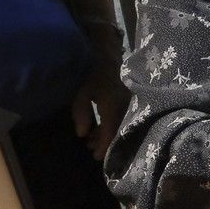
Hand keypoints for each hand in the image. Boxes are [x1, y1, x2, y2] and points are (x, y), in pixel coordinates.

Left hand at [71, 24, 127, 159]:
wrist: (105, 51)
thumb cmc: (91, 71)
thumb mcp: (82, 91)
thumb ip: (82, 113)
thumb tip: (81, 135)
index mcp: (114, 106)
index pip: (112, 131)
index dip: (105, 146)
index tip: (97, 157)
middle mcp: (125, 106)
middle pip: (118, 131)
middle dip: (104, 142)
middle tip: (91, 149)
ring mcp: (128, 103)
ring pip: (119, 124)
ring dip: (105, 133)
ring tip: (90, 139)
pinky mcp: (127, 99)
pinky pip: (121, 116)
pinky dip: (109, 123)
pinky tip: (97, 126)